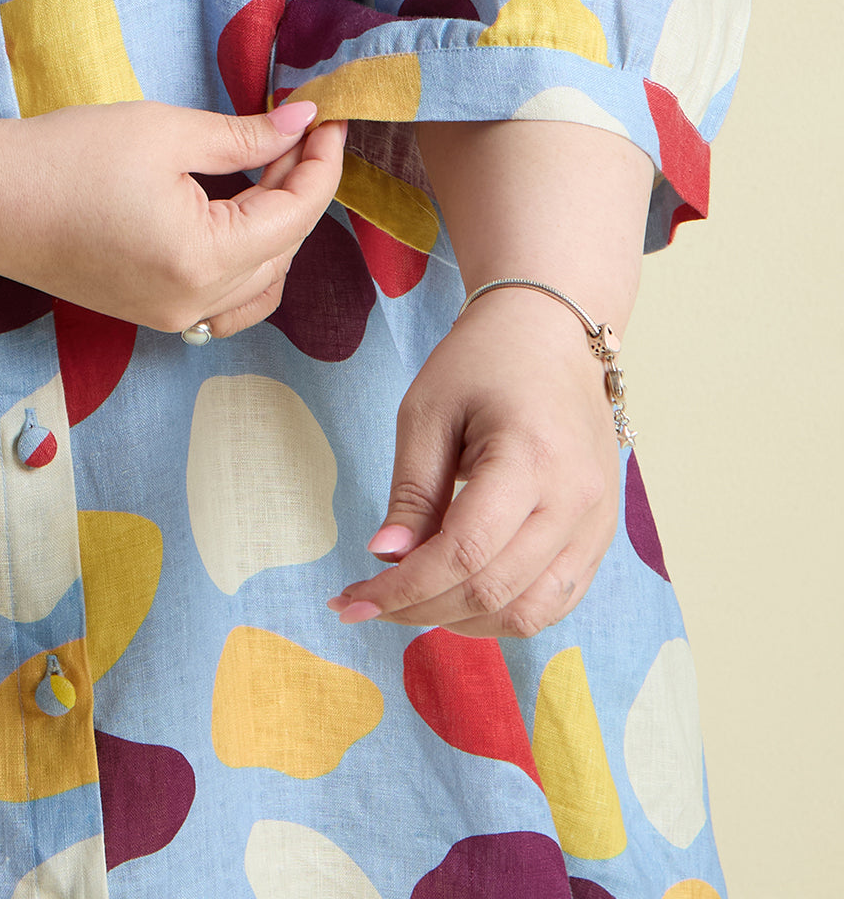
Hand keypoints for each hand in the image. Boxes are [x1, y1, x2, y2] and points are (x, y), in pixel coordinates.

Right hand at [0, 100, 345, 332]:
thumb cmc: (65, 158)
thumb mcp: (165, 131)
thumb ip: (244, 135)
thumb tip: (302, 126)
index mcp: (204, 259)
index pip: (296, 214)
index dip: (321, 162)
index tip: (328, 117)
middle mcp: (195, 302)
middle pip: (285, 248)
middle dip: (300, 186)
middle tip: (295, 130)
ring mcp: (173, 316)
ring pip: (263, 282)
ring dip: (279, 227)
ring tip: (267, 167)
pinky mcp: (153, 313)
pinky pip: (228, 300)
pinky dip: (250, 262)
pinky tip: (241, 216)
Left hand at [327, 288, 619, 636]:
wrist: (552, 331)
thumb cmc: (484, 360)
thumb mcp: (427, 411)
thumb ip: (411, 491)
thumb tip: (386, 560)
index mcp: (531, 459)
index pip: (464, 554)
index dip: (403, 589)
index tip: (351, 600)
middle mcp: (576, 500)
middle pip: (494, 592)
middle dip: (421, 609)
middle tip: (368, 603)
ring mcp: (597, 521)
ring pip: (530, 613)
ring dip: (462, 622)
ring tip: (412, 600)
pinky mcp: (601, 532)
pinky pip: (556, 600)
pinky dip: (503, 612)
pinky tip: (457, 595)